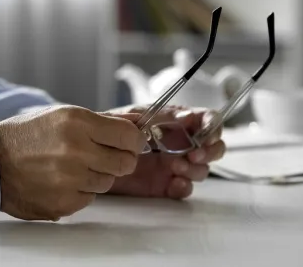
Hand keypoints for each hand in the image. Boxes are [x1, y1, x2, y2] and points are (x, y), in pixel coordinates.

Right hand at [0, 105, 145, 220]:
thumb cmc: (26, 136)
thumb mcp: (63, 115)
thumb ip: (104, 120)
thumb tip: (140, 121)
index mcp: (77, 123)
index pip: (129, 136)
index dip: (133, 140)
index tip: (129, 142)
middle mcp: (75, 151)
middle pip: (125, 163)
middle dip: (119, 159)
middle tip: (102, 155)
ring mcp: (69, 180)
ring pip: (108, 182)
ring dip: (97, 175)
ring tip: (73, 166)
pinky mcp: (63, 203)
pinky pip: (89, 198)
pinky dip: (80, 191)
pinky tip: (61, 180)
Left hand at [104, 105, 225, 199]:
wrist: (89, 154)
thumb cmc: (110, 128)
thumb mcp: (134, 116)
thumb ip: (161, 116)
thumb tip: (187, 116)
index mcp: (175, 122)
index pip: (206, 120)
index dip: (213, 126)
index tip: (208, 134)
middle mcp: (179, 143)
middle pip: (212, 146)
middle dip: (210, 151)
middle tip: (194, 154)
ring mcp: (174, 164)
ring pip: (202, 168)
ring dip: (195, 169)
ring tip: (175, 168)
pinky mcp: (165, 185)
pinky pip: (185, 188)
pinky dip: (185, 187)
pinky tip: (175, 184)